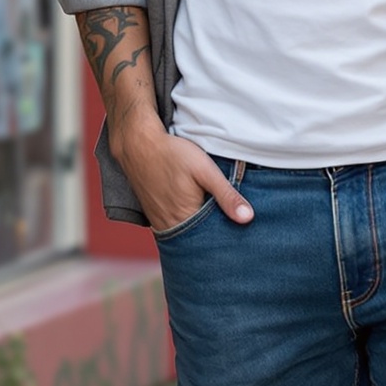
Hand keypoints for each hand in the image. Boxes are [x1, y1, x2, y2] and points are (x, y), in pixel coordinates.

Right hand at [110, 121, 249, 231]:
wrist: (137, 145)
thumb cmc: (172, 154)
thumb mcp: (205, 170)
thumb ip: (226, 195)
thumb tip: (248, 218)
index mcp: (186, 219)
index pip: (214, 240)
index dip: (228, 235)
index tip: (240, 230)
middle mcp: (170, 227)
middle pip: (199, 239)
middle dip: (215, 234)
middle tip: (230, 224)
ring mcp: (159, 223)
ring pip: (187, 234)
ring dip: (200, 229)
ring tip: (214, 217)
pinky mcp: (154, 216)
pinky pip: (175, 227)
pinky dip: (187, 224)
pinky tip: (195, 211)